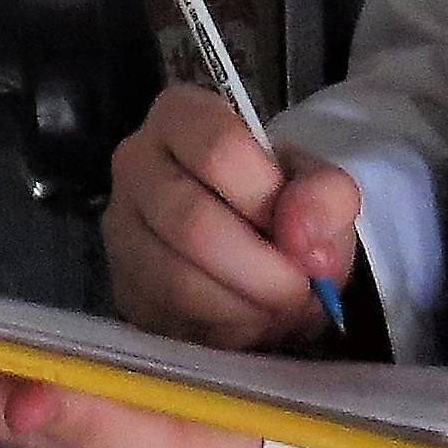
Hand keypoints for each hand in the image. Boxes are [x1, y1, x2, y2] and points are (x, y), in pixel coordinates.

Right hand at [107, 85, 361, 350]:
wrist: (256, 247)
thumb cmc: (282, 205)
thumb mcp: (319, 187)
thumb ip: (326, 196)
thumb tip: (300, 240)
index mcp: (181, 115)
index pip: (218, 149)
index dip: (269, 201)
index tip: (299, 233)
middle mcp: (136, 164)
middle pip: (193, 223)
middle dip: (261, 271)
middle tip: (300, 290)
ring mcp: (121, 228)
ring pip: (177, 281)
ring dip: (244, 307)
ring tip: (278, 308)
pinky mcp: (122, 287)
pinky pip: (170, 321)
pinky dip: (222, 332)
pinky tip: (248, 320)